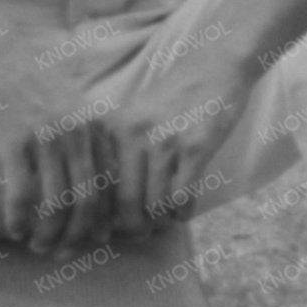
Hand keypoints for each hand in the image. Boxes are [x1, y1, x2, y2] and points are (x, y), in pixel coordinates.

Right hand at [0, 16, 111, 254]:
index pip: (109, 187)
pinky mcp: (14, 139)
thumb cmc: (28, 80)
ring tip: (36, 246)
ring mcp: (46, 137)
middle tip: (61, 253)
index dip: (101, 222)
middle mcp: (76, 134)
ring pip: (56, 203)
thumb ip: (83, 141)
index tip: (89, 243)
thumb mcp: (68, 105)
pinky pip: (22, 193)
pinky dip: (19, 218)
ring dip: (47, 234)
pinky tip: (13, 230)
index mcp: (93, 127)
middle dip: (77, 236)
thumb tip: (89, 185)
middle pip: (87, 202)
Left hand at [84, 48, 256, 239]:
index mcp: (110, 128)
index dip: (93, 221)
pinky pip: (182, 198)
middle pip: (125, 204)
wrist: (213, 66)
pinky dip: (183, 213)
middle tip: (141, 233)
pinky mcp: (195, 147)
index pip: (94, 187)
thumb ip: (114, 156)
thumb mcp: (130, 118)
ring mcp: (164, 141)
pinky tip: (184, 210)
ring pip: (155, 205)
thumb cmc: (170, 100)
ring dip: (161, 221)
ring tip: (164, 219)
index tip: (93, 240)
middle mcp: (132, 134)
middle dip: (133, 228)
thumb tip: (102, 213)